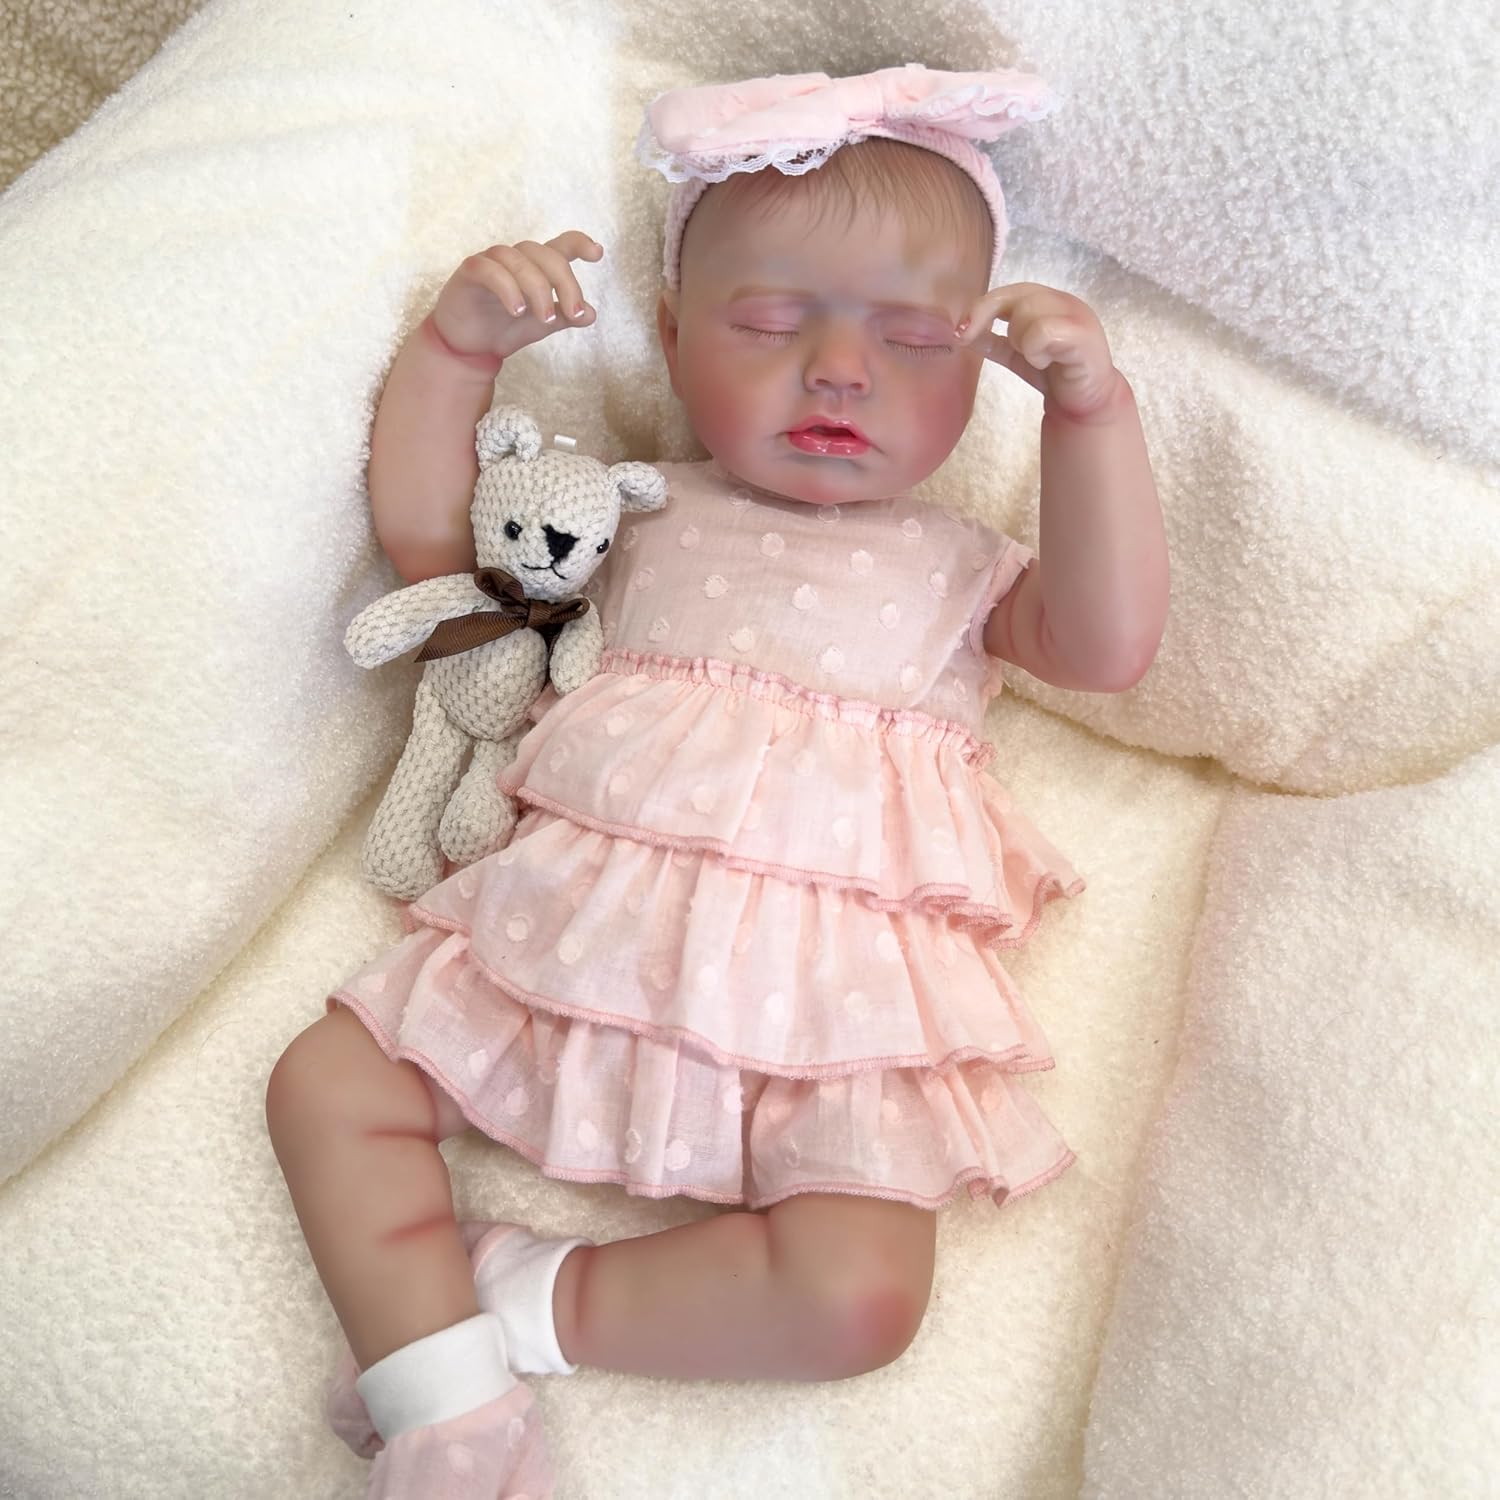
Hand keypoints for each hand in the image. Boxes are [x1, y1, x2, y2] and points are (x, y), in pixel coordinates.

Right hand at [429, 230, 603, 362]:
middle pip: (547, 255)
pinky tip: (517, 310)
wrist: (470, 346)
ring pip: (520, 262)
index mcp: (536, 266)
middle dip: (565, 284)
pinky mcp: (471, 271)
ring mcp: (492, 261)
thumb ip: (565, 316)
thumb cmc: (505, 328)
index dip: (579, 243)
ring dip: (538, 289)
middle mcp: (516, 258)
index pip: (560, 246)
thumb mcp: (542, 325)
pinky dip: (508, 289)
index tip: (597, 253)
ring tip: (544, 318)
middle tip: (573, 313)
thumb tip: (592, 314)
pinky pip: (491, 270)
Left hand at [956, 283, 1121, 419]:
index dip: (982, 308)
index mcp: (1047, 301)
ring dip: (1023, 342)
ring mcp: (1076, 314)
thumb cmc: (1054, 373)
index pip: (1008, 291)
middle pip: (1016, 297)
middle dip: (1004, 326)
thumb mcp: (1016, 354)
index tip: (962, 333)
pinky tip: (1047, 362)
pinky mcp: (1083, 334)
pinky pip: (1043, 332)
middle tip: (1016, 350)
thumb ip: (992, 341)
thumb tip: (961, 332)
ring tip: (1039, 358)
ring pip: (1028, 312)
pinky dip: (1036, 351)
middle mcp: (1063, 301)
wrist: (1085, 402)